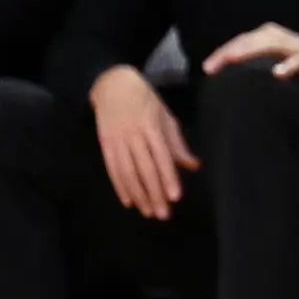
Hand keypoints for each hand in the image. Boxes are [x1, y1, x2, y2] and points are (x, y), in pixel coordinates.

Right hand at [91, 68, 196, 219]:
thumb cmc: (146, 100)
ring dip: (138, 195)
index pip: (162, 157)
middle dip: (154, 193)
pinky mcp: (104, 144)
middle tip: (163, 214)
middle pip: (144, 169)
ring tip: (148, 212)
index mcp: (151, 126)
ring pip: (127, 172)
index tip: (175, 197)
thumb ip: (177, 143)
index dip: (168, 178)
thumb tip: (193, 166)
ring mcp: (116, 140)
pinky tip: (128, 201)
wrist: (111, 85)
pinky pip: (112, 169)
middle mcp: (133, 134)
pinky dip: (120, 186)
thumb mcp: (165, 116)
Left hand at [204, 25, 298, 92]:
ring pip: (269, 45)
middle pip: (249, 41)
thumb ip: (255, 62)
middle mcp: (279, 36)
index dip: (222, 53)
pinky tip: (277, 73)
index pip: (240, 42)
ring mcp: (297, 46)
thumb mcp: (275, 60)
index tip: (207, 69)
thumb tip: (228, 73)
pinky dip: (288, 65)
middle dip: (228, 52)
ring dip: (250, 52)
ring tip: (232, 61)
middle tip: (211, 67)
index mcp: (269, 36)